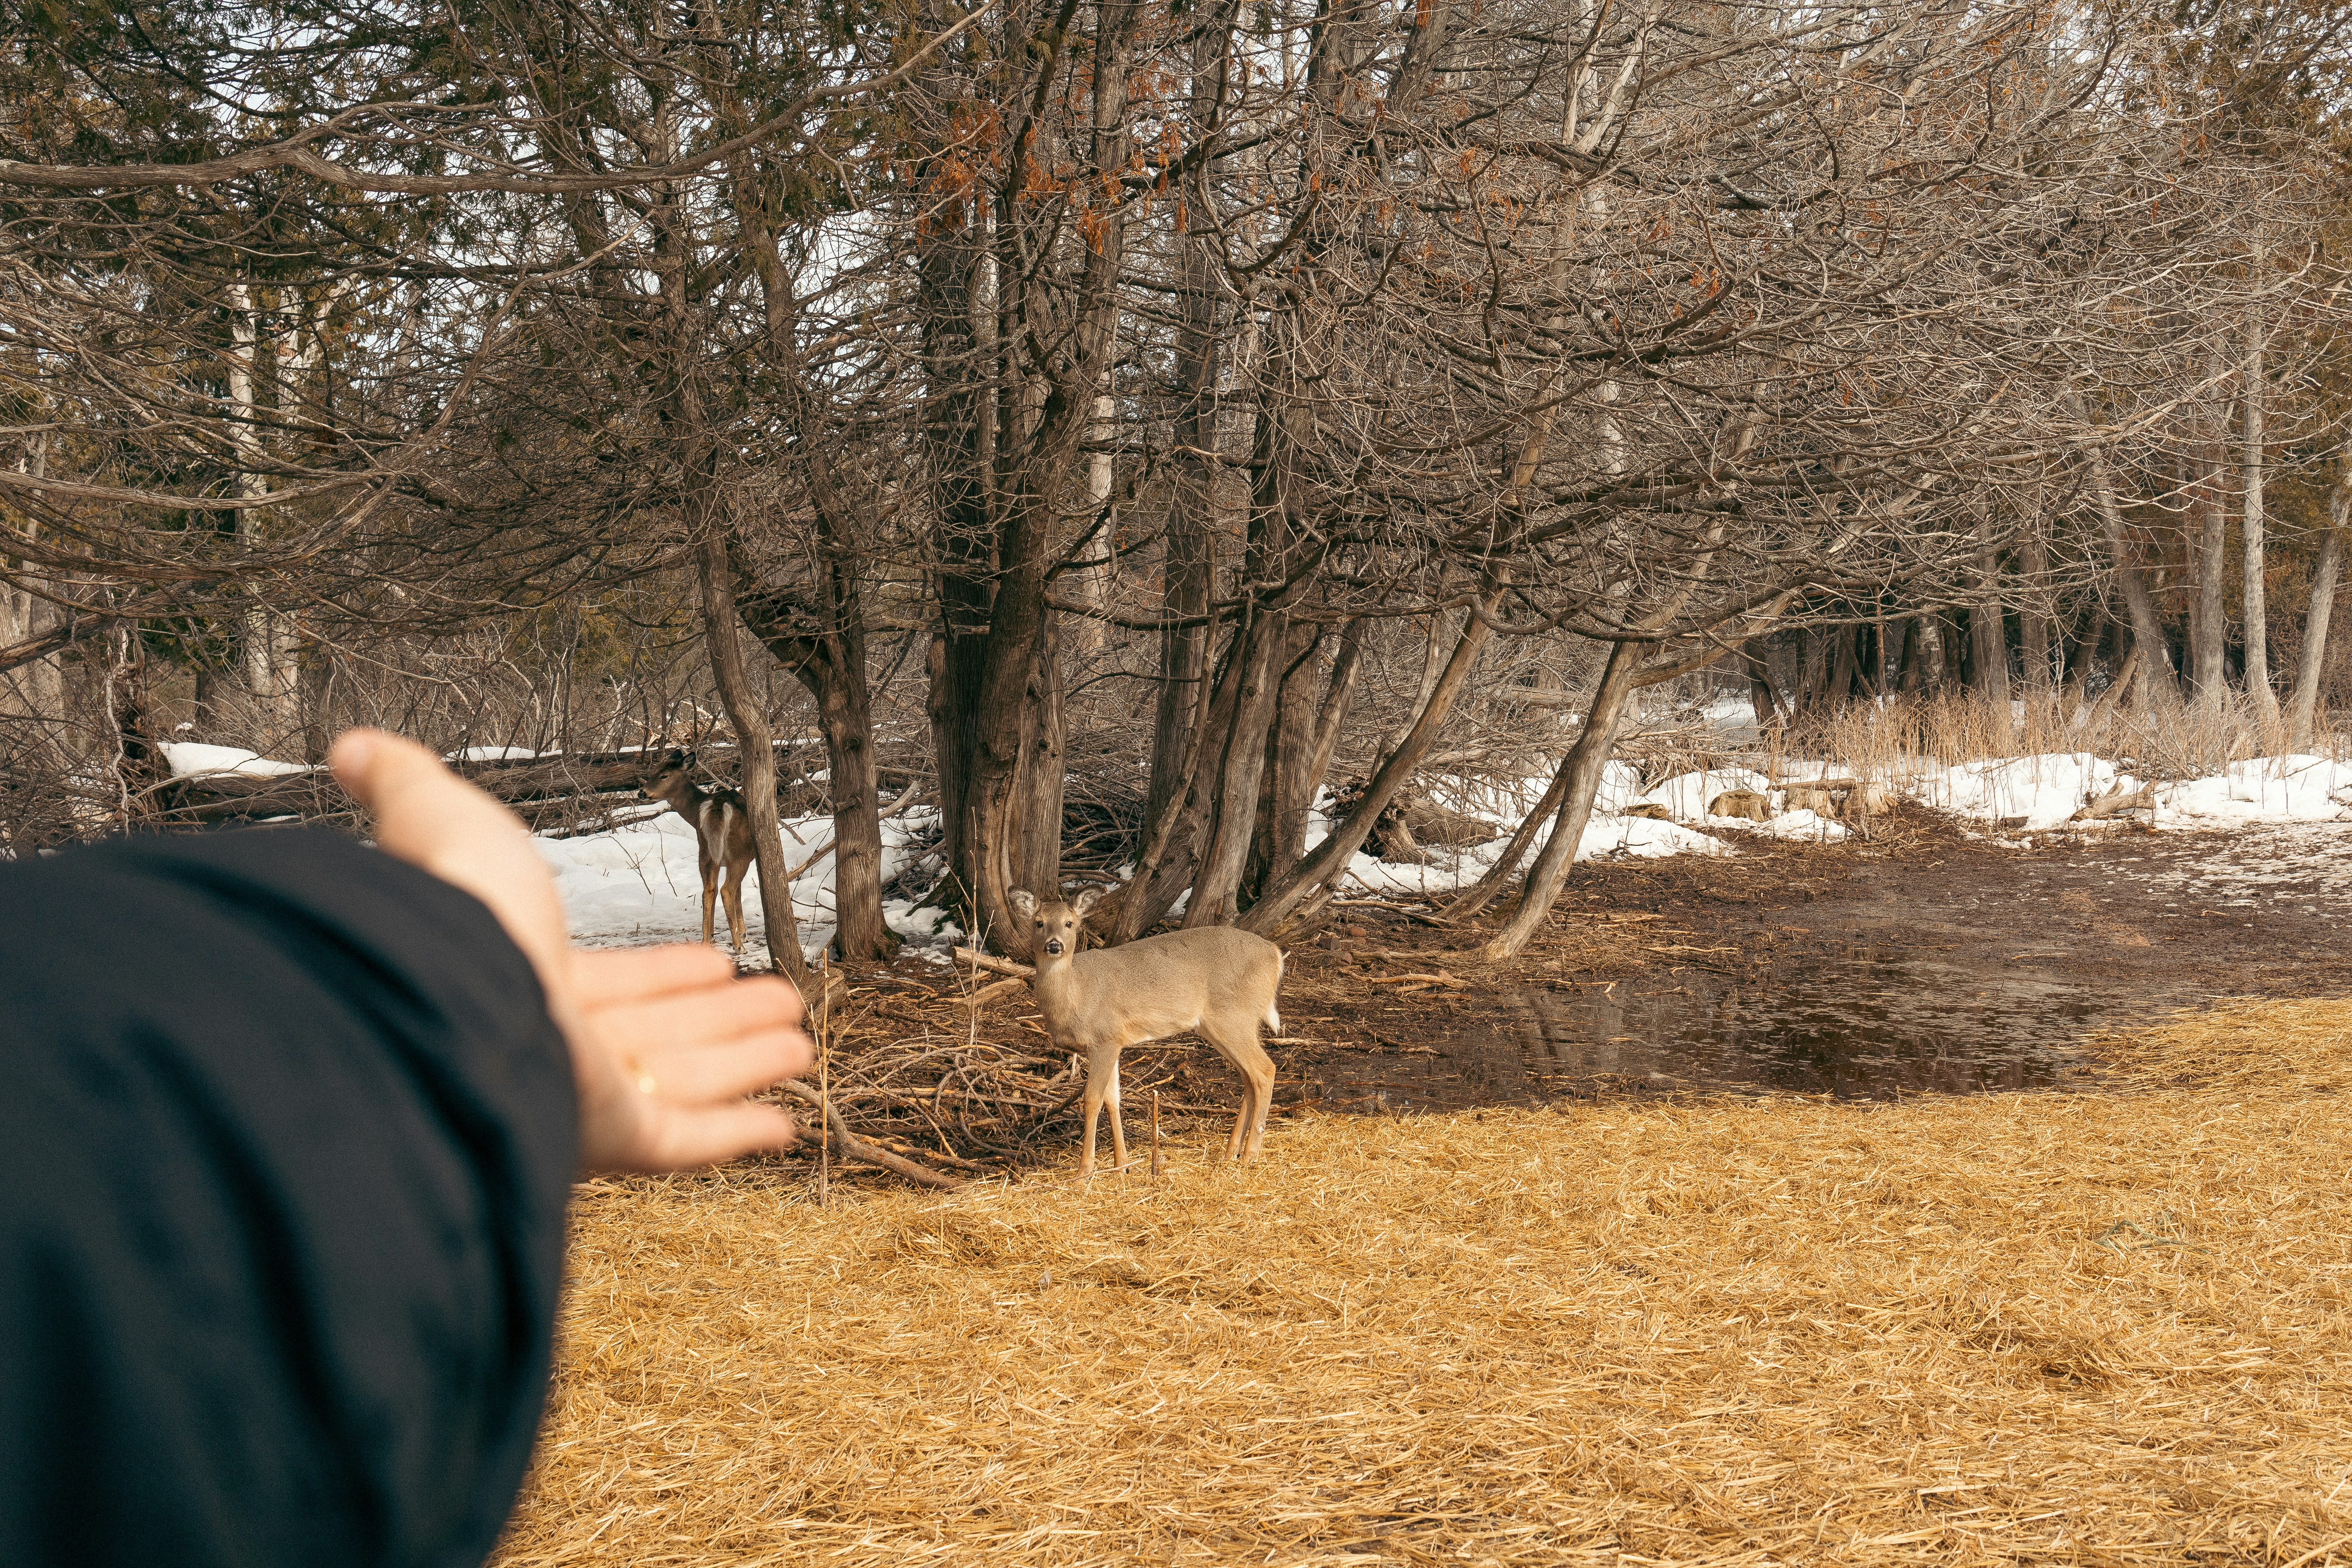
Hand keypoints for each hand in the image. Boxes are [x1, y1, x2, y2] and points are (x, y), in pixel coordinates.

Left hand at [328, 729, 811, 1171]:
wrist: (445, 994)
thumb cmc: (448, 912)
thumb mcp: (439, 819)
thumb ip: (407, 785)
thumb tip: (349, 747)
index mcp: (519, 975)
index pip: (606, 984)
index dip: (661, 975)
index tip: (711, 964)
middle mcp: (549, 1041)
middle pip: (657, 1035)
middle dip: (720, 1020)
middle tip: (776, 1003)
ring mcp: (582, 1095)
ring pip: (684, 1083)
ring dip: (746, 1064)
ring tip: (801, 1043)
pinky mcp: (611, 1136)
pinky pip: (687, 1142)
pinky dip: (738, 1134)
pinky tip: (785, 1122)